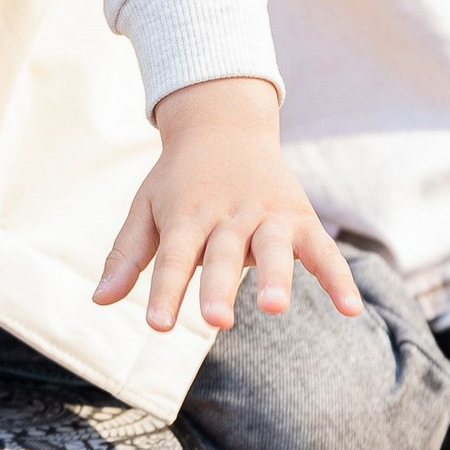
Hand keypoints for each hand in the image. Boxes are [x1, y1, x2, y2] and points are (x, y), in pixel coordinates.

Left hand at [95, 76, 359, 337]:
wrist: (223, 125)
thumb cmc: (179, 180)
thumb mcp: (147, 209)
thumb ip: (127, 255)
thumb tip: (99, 301)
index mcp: (186, 215)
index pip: (172, 257)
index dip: (164, 290)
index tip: (157, 324)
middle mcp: (227, 215)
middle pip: (221, 254)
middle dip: (218, 286)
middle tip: (215, 321)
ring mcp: (267, 215)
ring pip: (273, 247)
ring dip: (275, 276)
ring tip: (275, 308)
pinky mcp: (300, 217)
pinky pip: (323, 250)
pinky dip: (337, 278)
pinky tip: (350, 309)